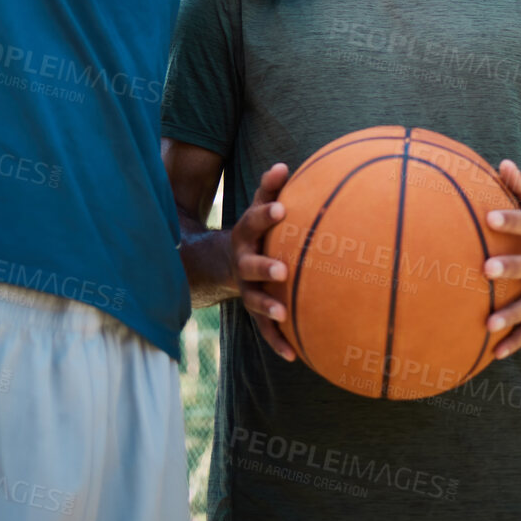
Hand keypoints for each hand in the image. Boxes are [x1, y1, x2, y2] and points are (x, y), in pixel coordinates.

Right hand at [230, 162, 296, 360]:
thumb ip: (270, 190)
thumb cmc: (256, 229)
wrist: (225, 262)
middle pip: (251, 266)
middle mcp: (243, 263)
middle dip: (265, 267)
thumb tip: (283, 165)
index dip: (265, 215)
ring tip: (283, 312)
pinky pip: (264, 328)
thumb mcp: (259, 208)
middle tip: (282, 269)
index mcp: (245, 235)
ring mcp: (246, 288)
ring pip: (255, 299)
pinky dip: (277, 341)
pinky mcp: (254, 309)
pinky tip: (294, 355)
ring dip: (268, 306)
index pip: (253, 221)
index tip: (281, 209)